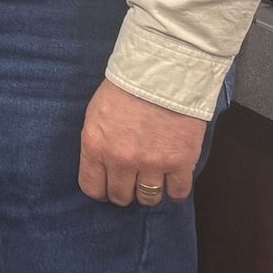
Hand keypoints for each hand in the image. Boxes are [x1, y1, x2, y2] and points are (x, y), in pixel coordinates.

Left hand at [79, 78, 205, 205]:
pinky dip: (175, 191)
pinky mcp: (180, 162)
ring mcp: (152, 163)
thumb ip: (97, 144)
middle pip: (121, 196)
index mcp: (95, 146)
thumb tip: (100, 167)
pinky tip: (172, 181)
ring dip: (149, 192)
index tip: (107, 186)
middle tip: (131, 182)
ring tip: (152, 180)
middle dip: (124, 192)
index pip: (92, 188)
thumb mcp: (95, 115)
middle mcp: (121, 160)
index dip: (101, 190)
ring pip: (148, 198)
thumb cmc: (125, 89)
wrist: (161, 73)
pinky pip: (178, 192)